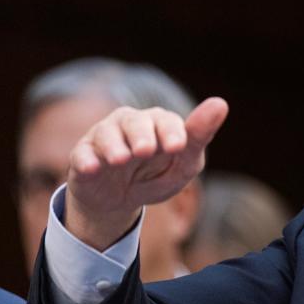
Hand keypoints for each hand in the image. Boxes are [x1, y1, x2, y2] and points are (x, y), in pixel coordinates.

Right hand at [65, 97, 228, 249]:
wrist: (120, 200)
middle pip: (134, 122)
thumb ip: (199, 136)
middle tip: (145, 151)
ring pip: (106, 134)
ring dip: (114, 146)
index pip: (166, 121)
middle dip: (140, 135)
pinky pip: (81, 154)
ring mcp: (104, 138)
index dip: (172, 132)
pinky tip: (92, 168)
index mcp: (158, 123)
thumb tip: (221, 103)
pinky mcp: (83, 155)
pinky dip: (86, 160)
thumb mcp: (183, 164)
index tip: (177, 147)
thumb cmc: (157, 176)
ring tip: (121, 160)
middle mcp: (130, 124)